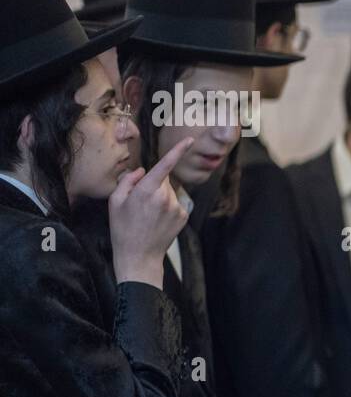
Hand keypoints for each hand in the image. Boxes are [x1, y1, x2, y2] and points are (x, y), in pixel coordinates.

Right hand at [108, 137, 193, 288]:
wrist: (139, 256)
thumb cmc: (122, 228)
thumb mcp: (115, 202)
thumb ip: (127, 181)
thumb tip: (140, 171)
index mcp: (146, 191)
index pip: (165, 165)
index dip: (178, 150)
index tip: (190, 140)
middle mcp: (165, 197)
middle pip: (163, 180)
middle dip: (153, 185)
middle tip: (140, 204)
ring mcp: (177, 207)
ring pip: (170, 192)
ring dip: (161, 197)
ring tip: (148, 215)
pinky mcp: (183, 216)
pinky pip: (175, 203)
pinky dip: (168, 208)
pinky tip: (157, 220)